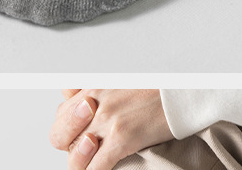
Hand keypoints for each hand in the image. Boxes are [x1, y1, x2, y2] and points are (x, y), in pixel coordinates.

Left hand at [50, 90, 170, 169]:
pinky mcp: (121, 137)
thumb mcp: (117, 80)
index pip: (62, 111)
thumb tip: (77, 99)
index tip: (79, 134)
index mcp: (92, 86)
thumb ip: (94, 91)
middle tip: (83, 149)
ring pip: (76, 154)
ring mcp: (107, 119)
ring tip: (90, 164)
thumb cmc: (154, 87)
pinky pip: (96, 167)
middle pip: (60, 132)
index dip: (68, 128)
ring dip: (80, 163)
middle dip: (66, 145)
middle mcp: (95, 101)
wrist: (181, 92)